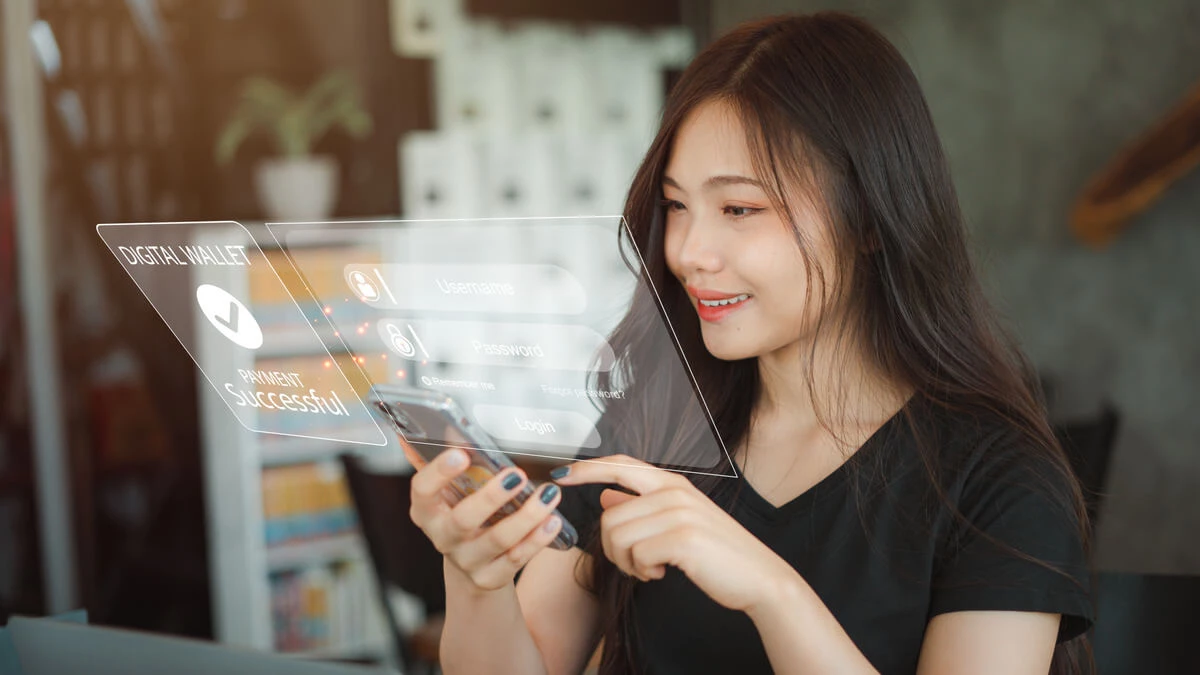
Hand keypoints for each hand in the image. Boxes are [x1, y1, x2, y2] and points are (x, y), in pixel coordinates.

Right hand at [408, 448, 564, 590]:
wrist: (472, 564)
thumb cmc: (463, 512)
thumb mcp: (450, 491)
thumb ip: (442, 461)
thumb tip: (430, 428)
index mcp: (426, 510)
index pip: (422, 490)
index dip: (438, 472)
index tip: (461, 453)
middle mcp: (442, 537)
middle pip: (463, 519)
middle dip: (491, 497)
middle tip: (517, 474)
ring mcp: (466, 560)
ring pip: (497, 540)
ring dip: (527, 516)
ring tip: (549, 494)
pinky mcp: (489, 578)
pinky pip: (516, 559)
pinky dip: (537, 539)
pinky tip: (552, 520)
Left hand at [551, 454, 800, 613]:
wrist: (760, 578)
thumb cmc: (717, 554)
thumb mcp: (679, 522)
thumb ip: (643, 506)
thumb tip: (606, 496)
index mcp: (672, 483)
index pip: (619, 465)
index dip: (587, 470)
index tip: (561, 476)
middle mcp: (674, 491)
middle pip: (610, 516)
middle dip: (613, 549)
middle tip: (635, 565)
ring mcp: (678, 512)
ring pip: (618, 536)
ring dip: (627, 563)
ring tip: (650, 569)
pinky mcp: (681, 538)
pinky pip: (635, 555)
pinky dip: (642, 572)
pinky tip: (661, 574)